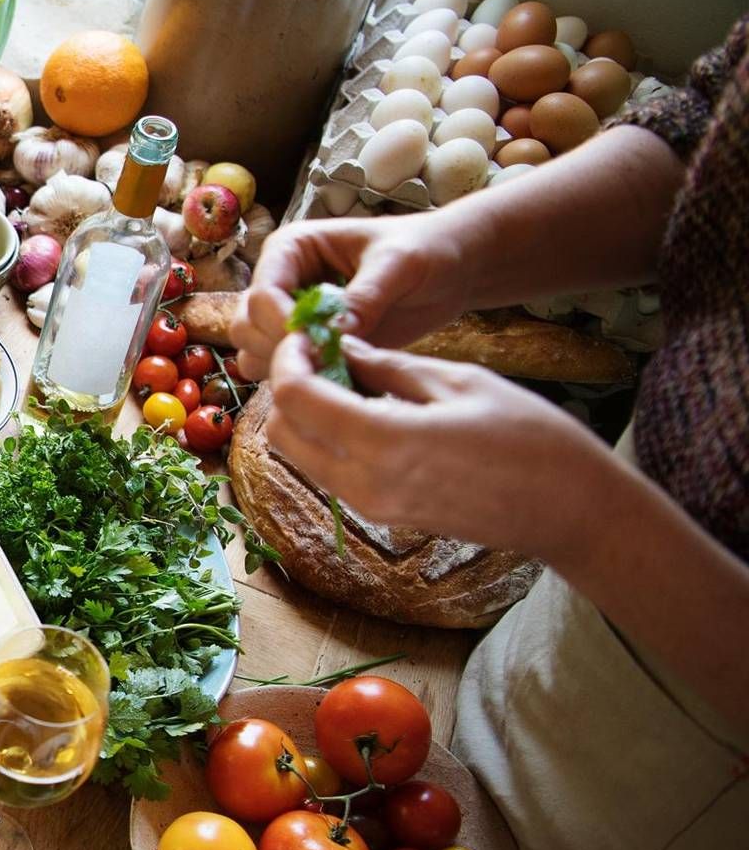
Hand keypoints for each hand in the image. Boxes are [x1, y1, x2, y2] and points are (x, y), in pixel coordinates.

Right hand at [233, 216, 474, 380]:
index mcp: (291, 249)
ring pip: (254, 354)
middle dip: (280, 349)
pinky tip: (343, 379)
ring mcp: (289, 317)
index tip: (319, 345)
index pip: (262, 293)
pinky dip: (305, 382)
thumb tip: (332, 333)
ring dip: (288, 369)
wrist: (449, 269)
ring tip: (337, 369)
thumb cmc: (424, 249)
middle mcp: (280, 283)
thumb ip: (363, 297)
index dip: (282, 324)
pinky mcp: (307, 346)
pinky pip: (284, 372)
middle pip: (245, 327)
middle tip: (329, 361)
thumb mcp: (398, 264)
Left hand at [263, 332, 613, 559]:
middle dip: (287, 388)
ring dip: (303, 415)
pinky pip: (328, 472)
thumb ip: (388, 366)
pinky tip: (361, 409)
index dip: (289, 359)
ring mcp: (369, 506)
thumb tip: (338, 347)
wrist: (568, 510)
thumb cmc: (531, 438)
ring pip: (299, 456)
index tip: (305, 334)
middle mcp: (364, 483)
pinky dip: (326, 438)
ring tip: (342, 378)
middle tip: (317, 354)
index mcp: (383, 442)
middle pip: (281, 433)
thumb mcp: (457, 381)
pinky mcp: (380, 515)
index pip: (295, 398)